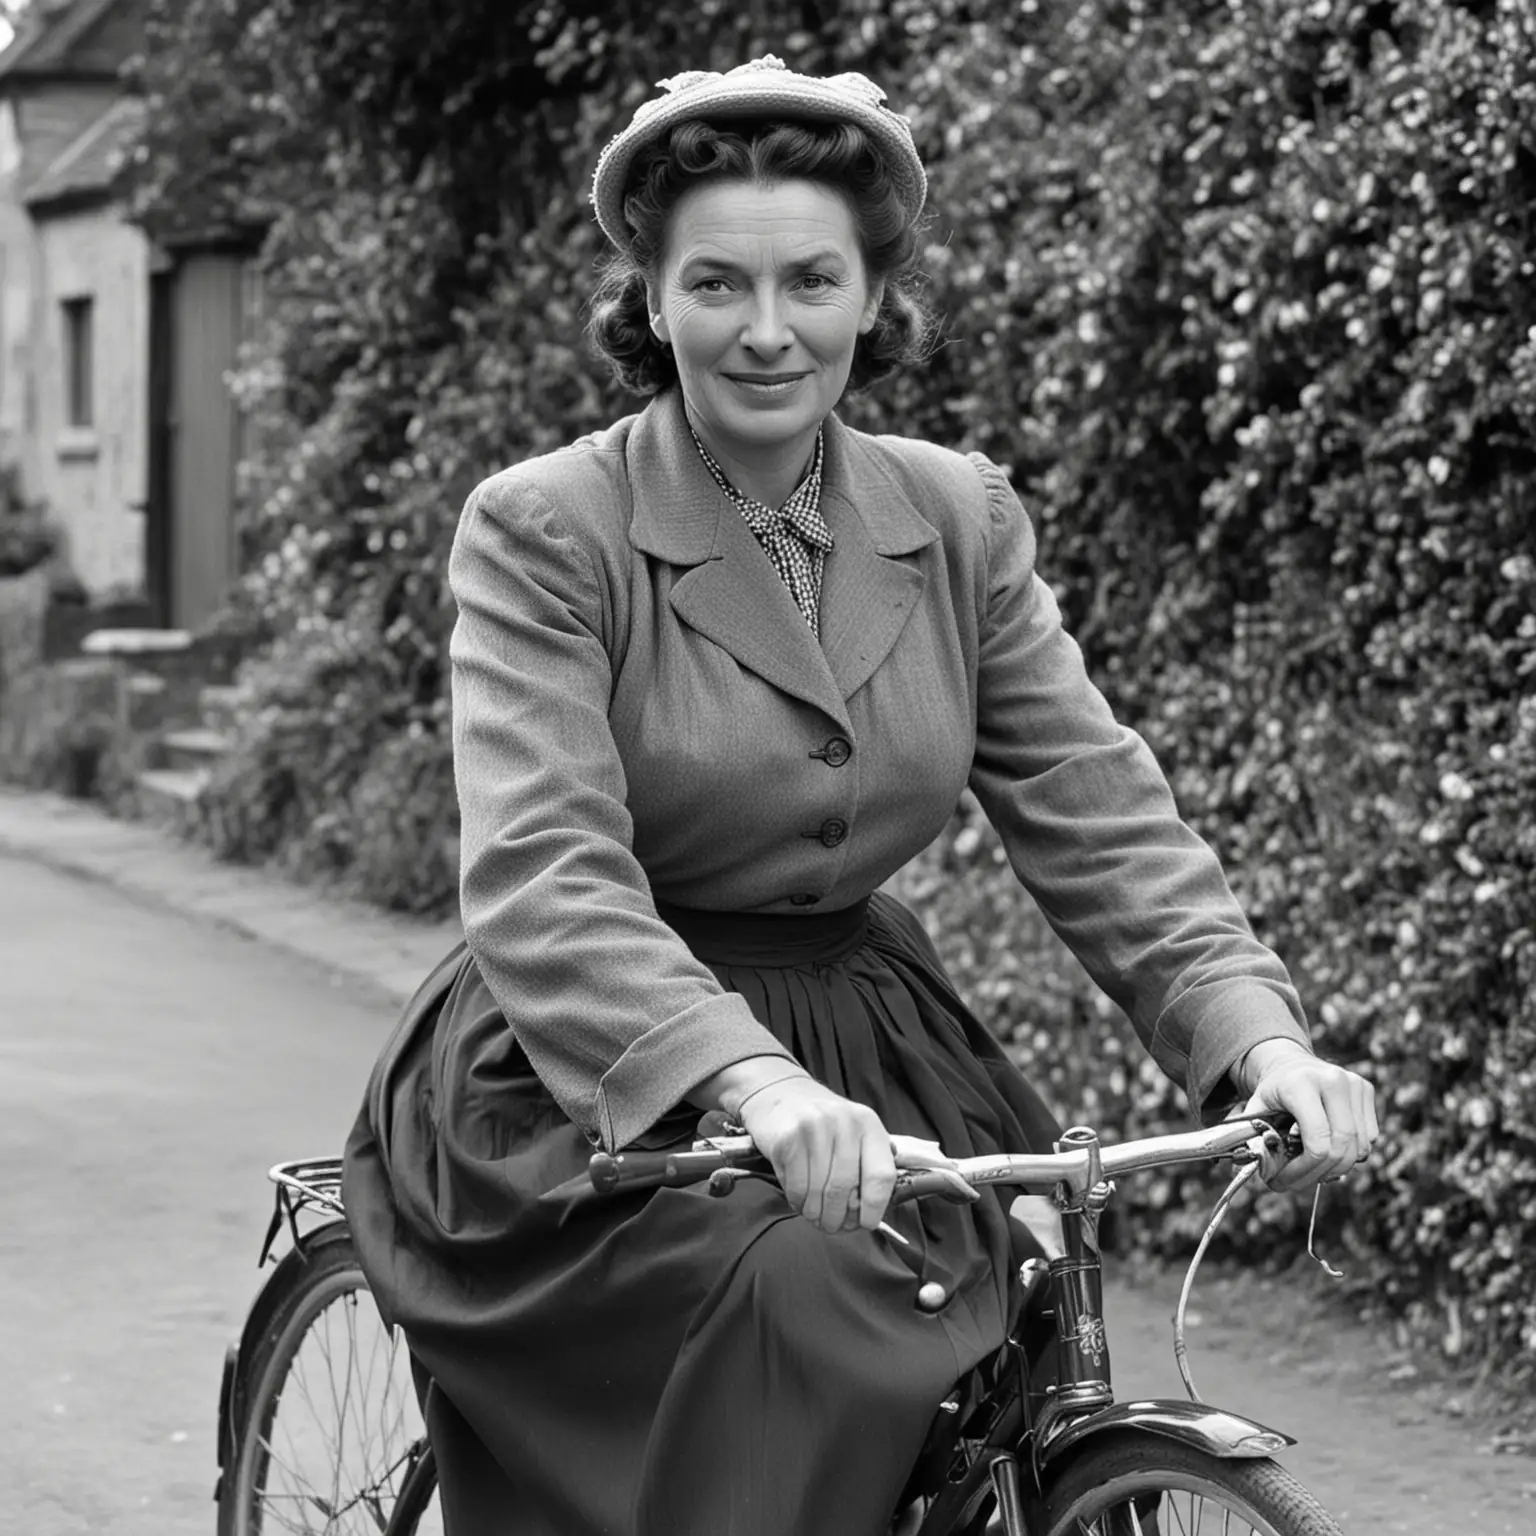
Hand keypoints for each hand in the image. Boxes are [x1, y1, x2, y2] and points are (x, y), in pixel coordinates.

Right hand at [733, 1076, 897, 1236]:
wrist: (776, 1092)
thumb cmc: (820, 1122)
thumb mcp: (853, 1131)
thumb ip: (866, 1163)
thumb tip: (871, 1210)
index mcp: (868, 1124)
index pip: (882, 1175)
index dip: (876, 1207)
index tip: (866, 1222)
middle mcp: (844, 1123)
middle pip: (846, 1189)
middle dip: (838, 1217)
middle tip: (832, 1226)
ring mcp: (814, 1128)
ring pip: (819, 1192)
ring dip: (816, 1213)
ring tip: (814, 1215)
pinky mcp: (787, 1138)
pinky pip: (797, 1187)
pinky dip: (798, 1201)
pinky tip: (799, 1199)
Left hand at [1238, 1041, 1378, 1194]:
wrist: (1291, 1062)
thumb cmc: (1273, 1090)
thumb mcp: (1255, 1107)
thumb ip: (1252, 1137)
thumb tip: (1245, 1170)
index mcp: (1300, 1084)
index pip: (1318, 1142)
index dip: (1304, 1170)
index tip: (1285, 1180)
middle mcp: (1332, 1081)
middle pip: (1342, 1147)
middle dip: (1320, 1174)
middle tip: (1298, 1183)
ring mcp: (1353, 1084)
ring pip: (1360, 1147)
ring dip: (1338, 1168)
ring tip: (1313, 1171)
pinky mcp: (1366, 1090)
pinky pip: (1370, 1137)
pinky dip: (1352, 1153)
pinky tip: (1330, 1152)